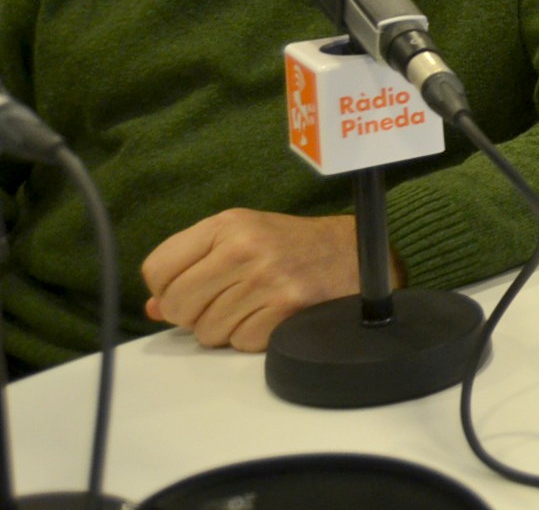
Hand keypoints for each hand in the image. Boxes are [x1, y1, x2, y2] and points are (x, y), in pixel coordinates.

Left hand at [141, 209, 376, 350]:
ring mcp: (267, 279)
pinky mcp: (287, 308)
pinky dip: (251, 337)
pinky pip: (240, 342)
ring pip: (206, 331)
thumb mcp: (241, 237)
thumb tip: (154, 308)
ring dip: (225, 328)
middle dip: (193, 313)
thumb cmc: (292, 246)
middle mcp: (244, 248)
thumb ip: (193, 266)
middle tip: (220, 302)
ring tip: (252, 306)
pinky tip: (270, 316)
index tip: (189, 289)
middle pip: (177, 304)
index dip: (166, 288)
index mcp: (228, 225)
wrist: (355, 251)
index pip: (158, 269)